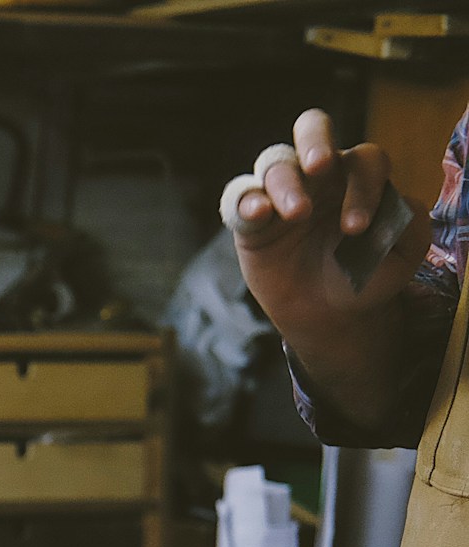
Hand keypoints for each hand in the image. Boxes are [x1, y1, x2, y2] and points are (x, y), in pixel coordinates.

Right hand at [230, 109, 431, 327]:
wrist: (327, 314)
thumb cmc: (365, 276)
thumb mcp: (402, 255)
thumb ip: (412, 223)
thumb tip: (398, 199)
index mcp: (357, 177)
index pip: (363, 160)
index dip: (363, 187)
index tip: (357, 229)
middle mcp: (318, 176)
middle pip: (312, 128)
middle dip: (315, 140)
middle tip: (320, 166)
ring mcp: (281, 193)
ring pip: (276, 164)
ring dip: (286, 184)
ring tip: (297, 214)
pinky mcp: (250, 220)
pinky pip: (238, 197)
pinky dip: (246, 201)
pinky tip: (258, 213)